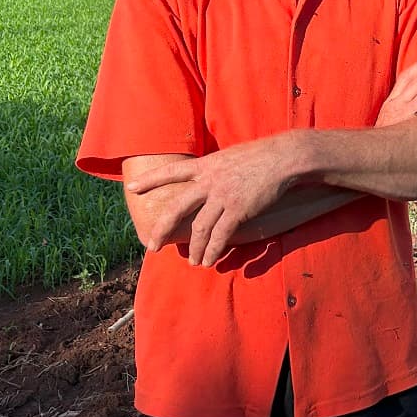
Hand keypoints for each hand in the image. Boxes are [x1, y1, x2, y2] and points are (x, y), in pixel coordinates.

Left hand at [124, 137, 296, 266]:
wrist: (283, 158)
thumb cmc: (263, 154)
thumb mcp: (232, 155)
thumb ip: (218, 168)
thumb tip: (213, 178)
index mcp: (207, 165)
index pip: (172, 171)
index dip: (151, 179)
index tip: (132, 188)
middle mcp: (209, 181)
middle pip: (177, 208)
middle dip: (162, 229)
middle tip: (152, 246)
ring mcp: (223, 196)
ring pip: (199, 228)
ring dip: (195, 248)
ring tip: (193, 262)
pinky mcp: (238, 209)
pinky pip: (221, 235)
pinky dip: (213, 250)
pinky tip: (209, 260)